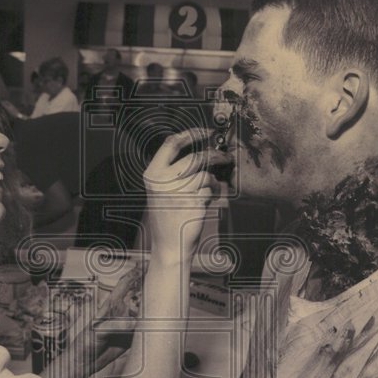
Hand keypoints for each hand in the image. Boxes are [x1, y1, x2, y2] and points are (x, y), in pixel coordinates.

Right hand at [142, 128, 230, 264]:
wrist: (169, 245)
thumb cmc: (167, 218)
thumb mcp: (161, 191)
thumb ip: (172, 172)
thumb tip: (198, 151)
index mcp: (153, 174)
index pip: (171, 143)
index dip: (190, 134)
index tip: (204, 132)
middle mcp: (163, 181)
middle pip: (194, 157)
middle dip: (214, 155)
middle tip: (224, 157)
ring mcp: (178, 192)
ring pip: (205, 174)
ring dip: (213, 180)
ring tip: (211, 189)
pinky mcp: (193, 202)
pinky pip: (209, 189)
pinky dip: (213, 193)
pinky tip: (206, 201)